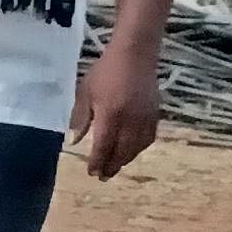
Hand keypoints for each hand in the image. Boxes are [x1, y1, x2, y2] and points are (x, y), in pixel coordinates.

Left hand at [67, 39, 163, 179]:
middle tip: (102, 176)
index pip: (103, 146)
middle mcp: (130, 120)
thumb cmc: (105, 71)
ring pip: (136, 148)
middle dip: (111, 166)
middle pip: (121, 151)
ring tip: (115, 167)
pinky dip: (139, 149)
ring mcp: (145, 118)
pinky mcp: (155, 115)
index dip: (97, 161)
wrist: (134, 55)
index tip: (91, 173)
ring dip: (125, 160)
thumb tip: (75, 141)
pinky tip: (131, 152)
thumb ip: (81, 118)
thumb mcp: (86, 92)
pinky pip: (149, 139)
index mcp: (110, 114)